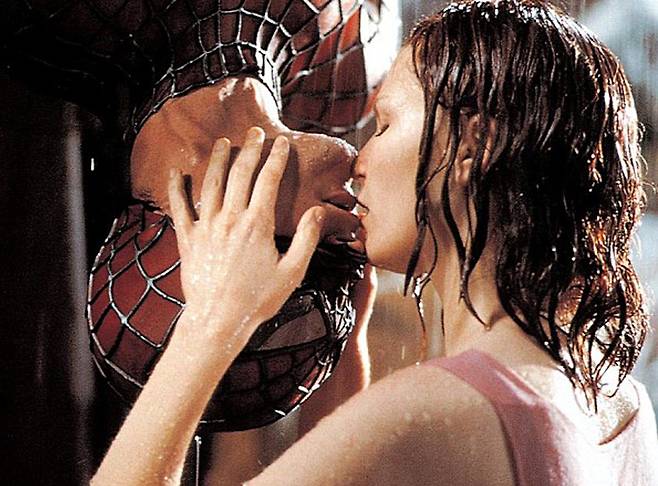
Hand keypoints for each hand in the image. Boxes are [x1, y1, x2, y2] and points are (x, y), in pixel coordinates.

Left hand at [167, 127, 325, 339]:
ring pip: (211, 183)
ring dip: (218, 159)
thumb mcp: (292, 272)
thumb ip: (307, 239)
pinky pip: (179, 207)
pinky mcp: (188, 239)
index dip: (276, 158)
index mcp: (257, 224)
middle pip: (240, 173)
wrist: (218, 320)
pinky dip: (177, 188)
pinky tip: (176, 172)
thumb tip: (318, 212)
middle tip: (255, 133)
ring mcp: (206, 227)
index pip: (268, 180)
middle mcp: (230, 219)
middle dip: (249, 149)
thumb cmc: (257, 299)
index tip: (282, 143)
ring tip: (224, 142)